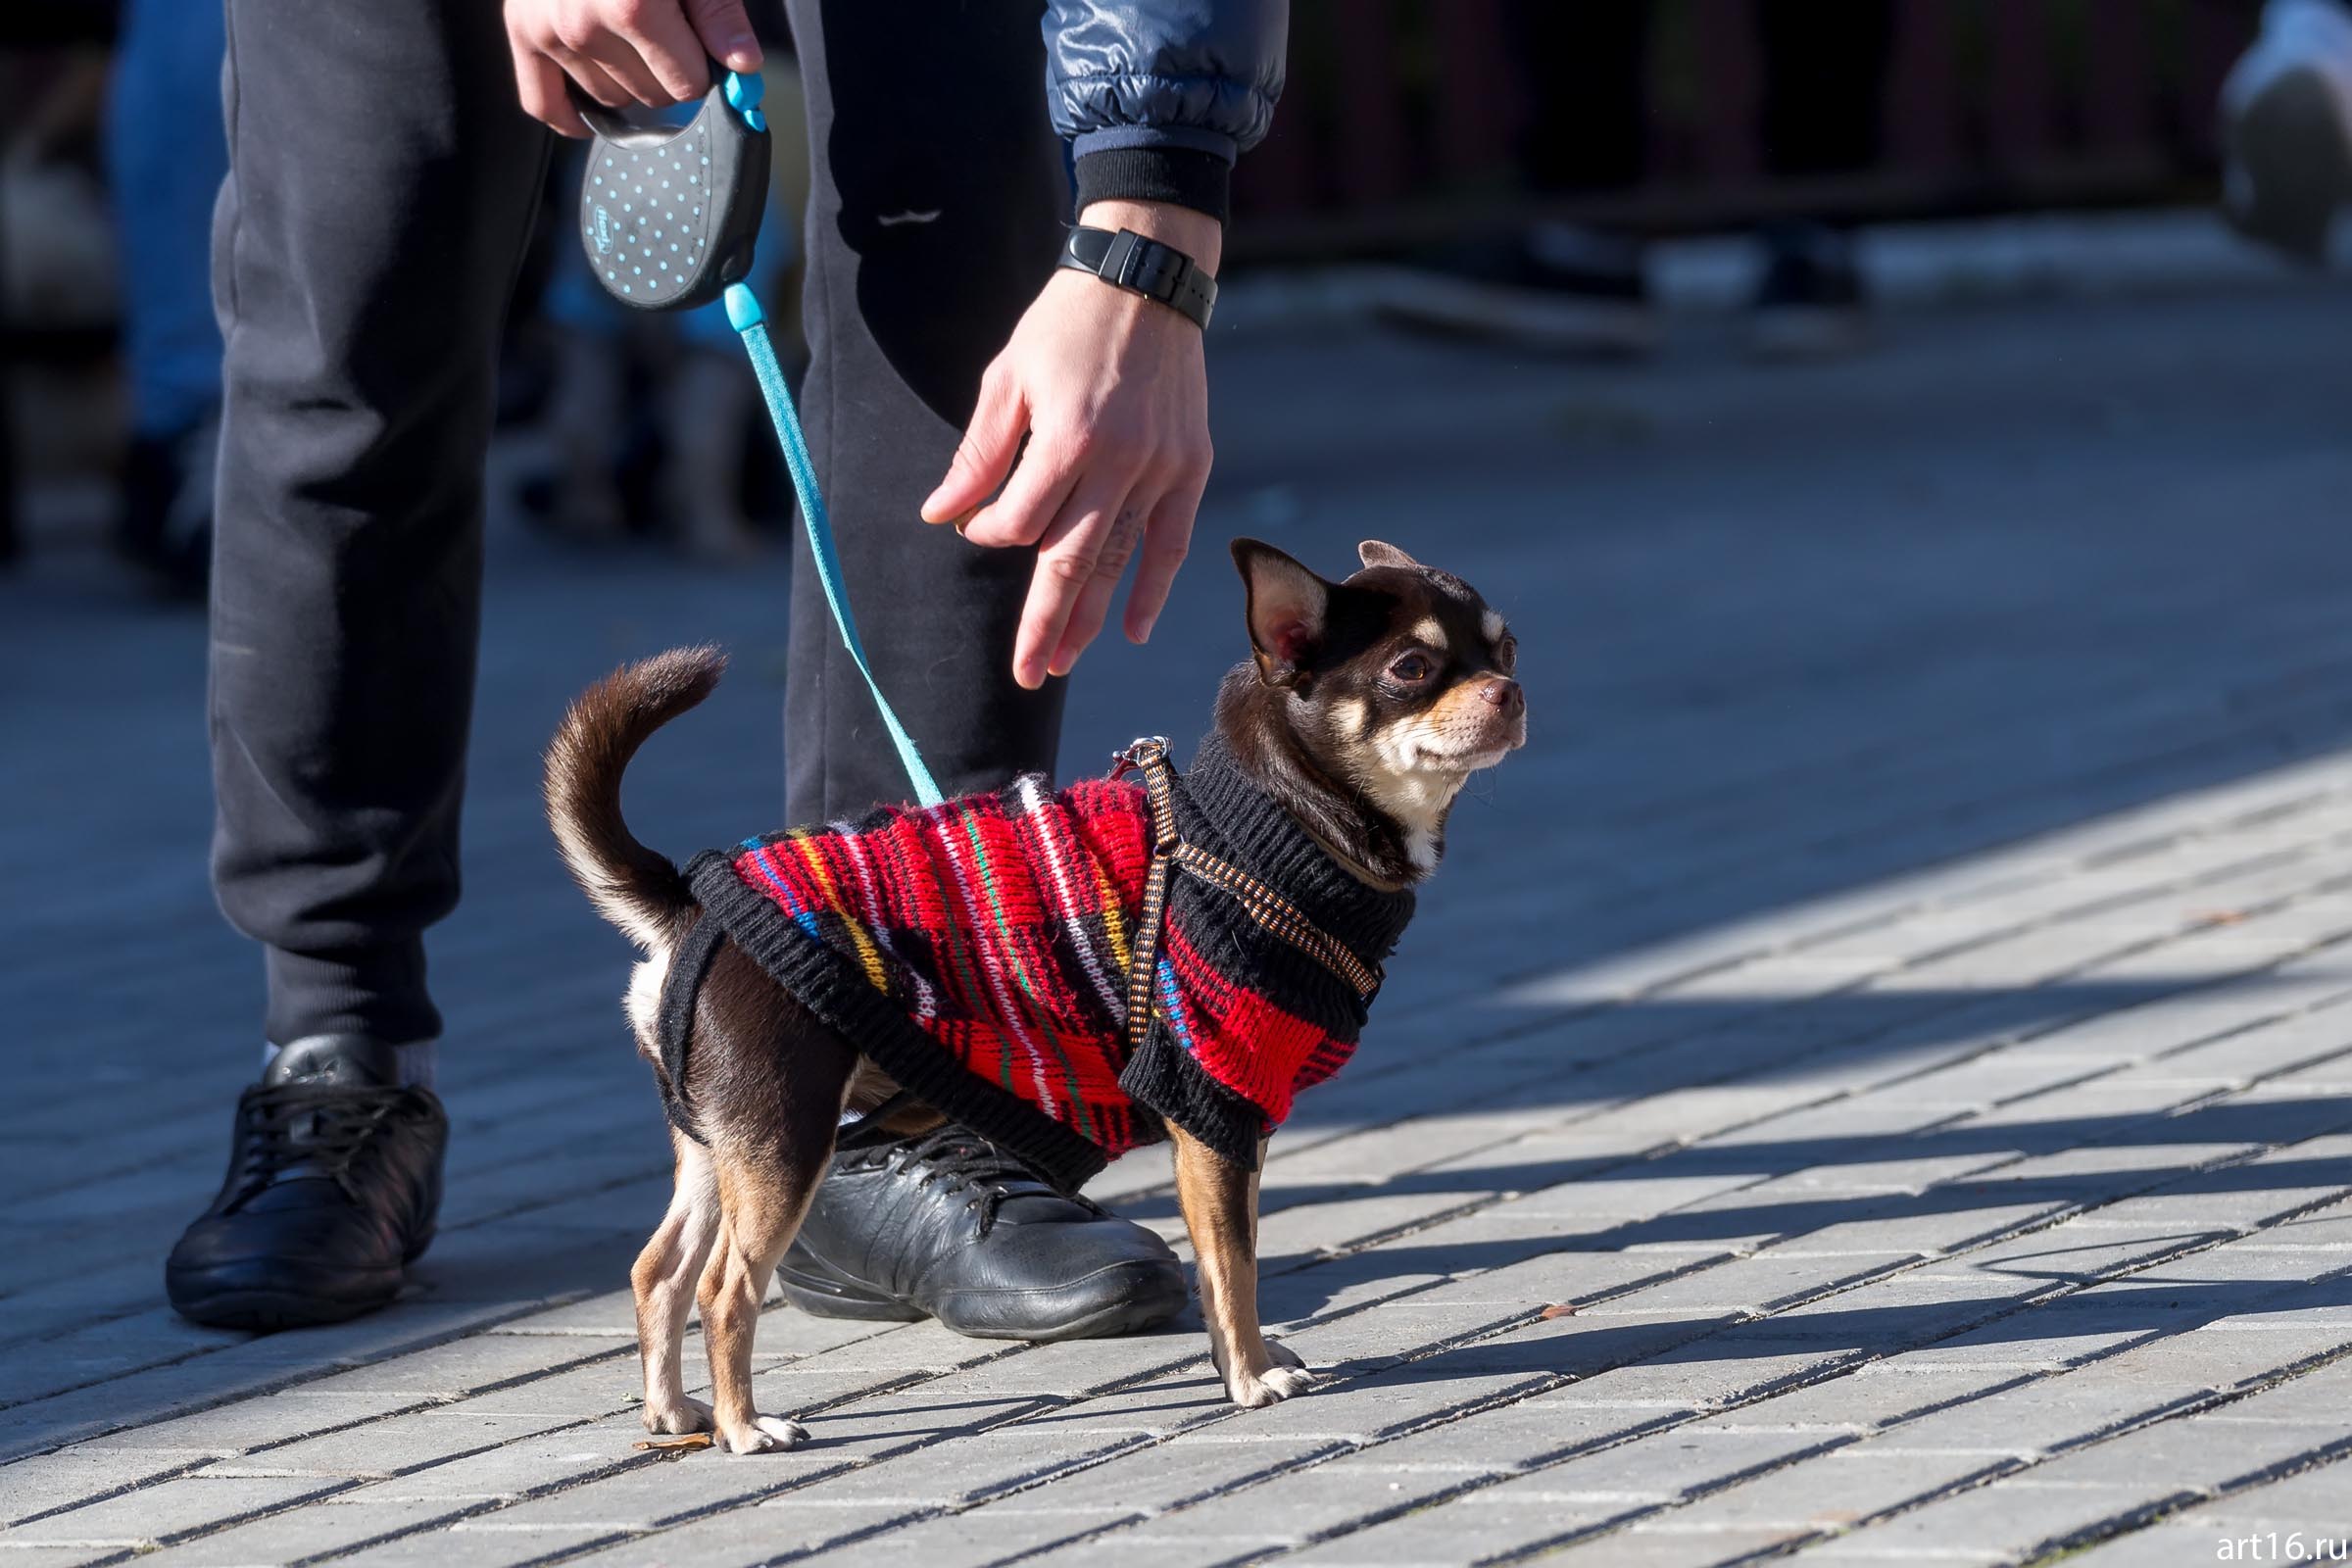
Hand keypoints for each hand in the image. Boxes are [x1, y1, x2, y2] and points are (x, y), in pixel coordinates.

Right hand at [503, 0, 761, 138]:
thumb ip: (717, 11)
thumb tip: (743, 63)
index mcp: (632, 6)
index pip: (687, 83)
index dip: (702, 66)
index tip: (701, 47)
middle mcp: (583, 25)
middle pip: (650, 96)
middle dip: (667, 73)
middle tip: (666, 34)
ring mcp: (548, 32)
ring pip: (609, 101)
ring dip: (626, 81)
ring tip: (628, 35)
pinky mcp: (521, 32)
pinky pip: (543, 103)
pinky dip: (572, 115)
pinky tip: (595, 110)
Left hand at [923, 200, 1222, 690]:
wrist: (1146, 282)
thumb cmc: (1065, 326)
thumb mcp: (1007, 380)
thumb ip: (978, 455)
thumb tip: (942, 515)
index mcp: (1067, 438)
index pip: (1020, 522)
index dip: (990, 534)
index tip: (976, 528)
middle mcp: (1119, 463)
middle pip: (1071, 562)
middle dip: (1044, 623)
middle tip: (1025, 675)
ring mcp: (1160, 469)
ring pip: (1119, 561)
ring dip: (1088, 616)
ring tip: (1062, 660)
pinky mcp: (1190, 467)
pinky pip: (1171, 543)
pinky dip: (1152, 588)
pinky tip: (1132, 629)